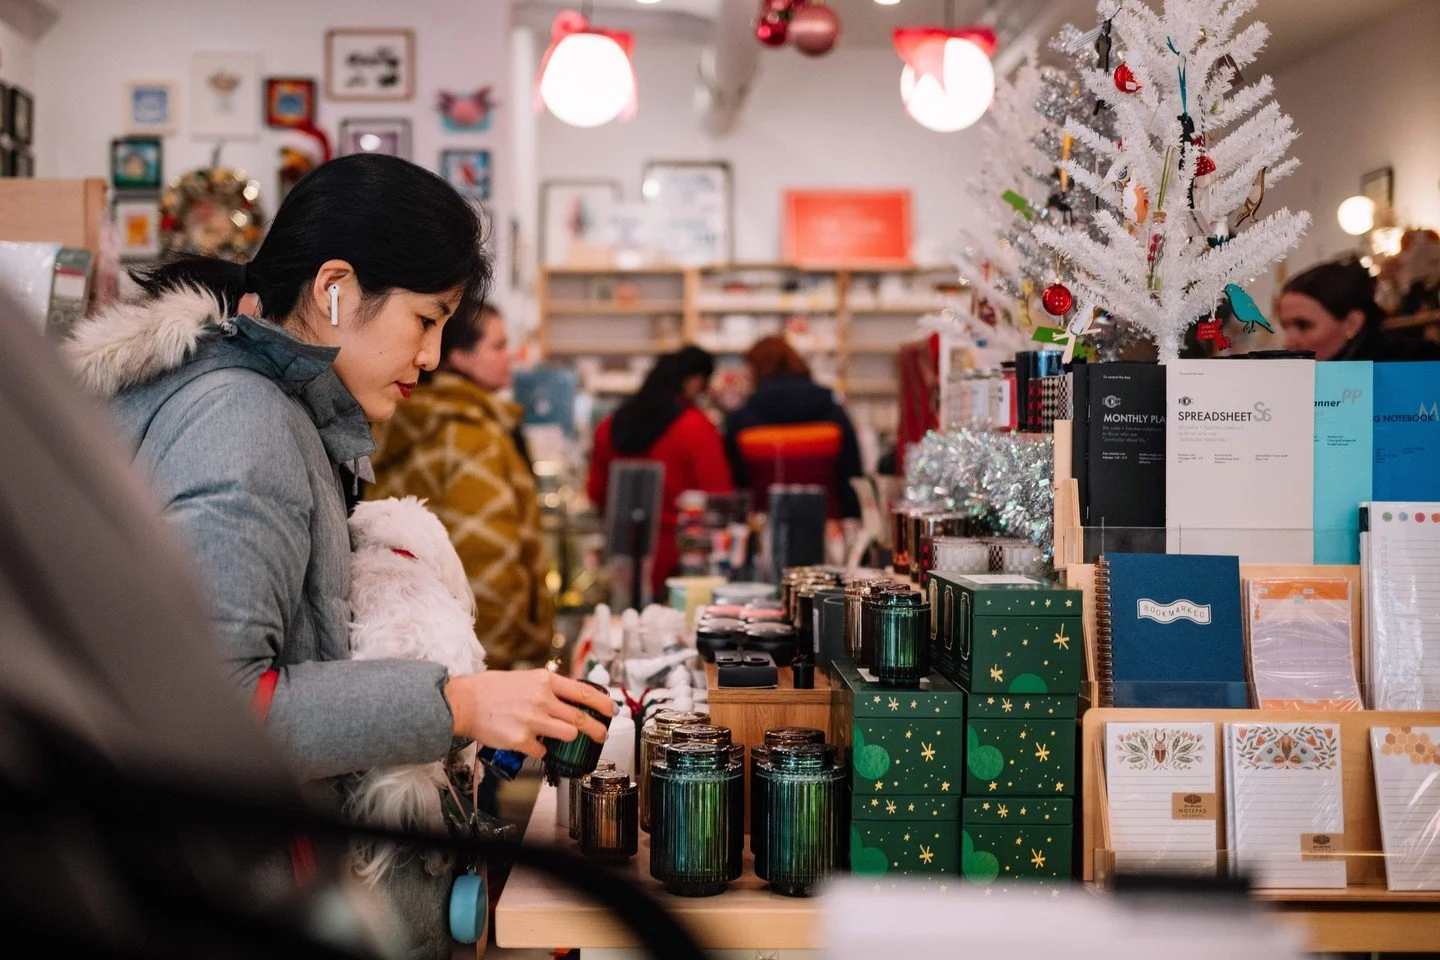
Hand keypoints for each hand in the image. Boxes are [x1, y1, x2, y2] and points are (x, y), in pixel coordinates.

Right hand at [445, 669, 613, 758]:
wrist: (464, 702)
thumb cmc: (492, 689)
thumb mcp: (526, 678)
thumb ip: (548, 687)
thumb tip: (570, 698)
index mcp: (545, 681)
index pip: (584, 692)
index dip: (603, 704)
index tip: (612, 710)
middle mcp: (542, 700)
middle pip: (582, 719)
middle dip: (597, 730)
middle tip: (602, 735)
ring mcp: (533, 721)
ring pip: (568, 735)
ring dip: (567, 738)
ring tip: (559, 737)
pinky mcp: (522, 740)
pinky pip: (542, 750)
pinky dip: (540, 749)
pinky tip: (529, 742)